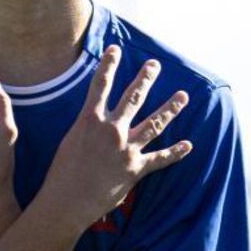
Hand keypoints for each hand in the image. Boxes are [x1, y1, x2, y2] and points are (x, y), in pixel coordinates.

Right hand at [40, 45, 191, 231]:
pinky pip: (160, 158)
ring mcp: (126, 149)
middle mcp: (111, 130)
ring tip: (183, 96)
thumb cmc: (61, 173)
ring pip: (154, 123)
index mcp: (90, 121)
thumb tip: (95, 120)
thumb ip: (87, 127)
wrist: (67, 202)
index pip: (100, 85)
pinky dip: (176, 152)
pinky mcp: (136, 169)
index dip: (108, 64)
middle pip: (133, 98)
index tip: (115, 49)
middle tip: (155, 65)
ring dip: (170, 108)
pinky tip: (189, 145)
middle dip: (145, 79)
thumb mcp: (69, 141)